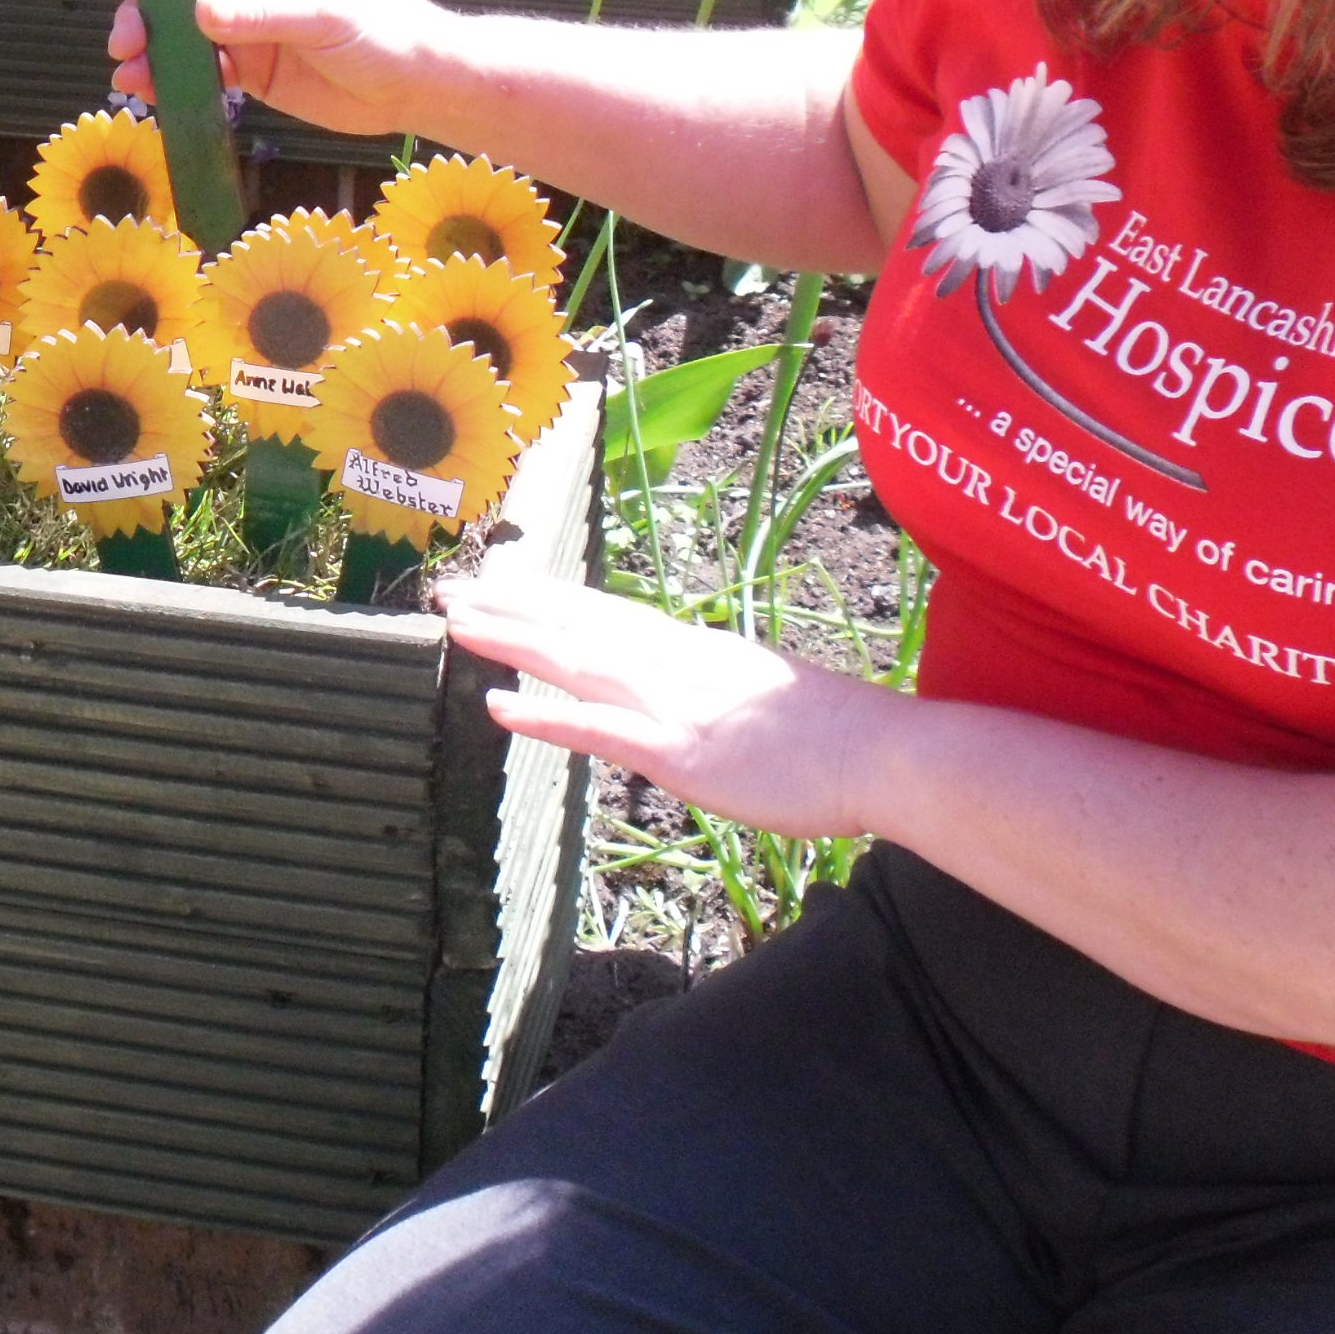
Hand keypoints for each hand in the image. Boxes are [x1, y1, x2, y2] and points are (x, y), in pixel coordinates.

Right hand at [95, 0, 455, 137]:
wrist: (416, 85)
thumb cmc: (381, 29)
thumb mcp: (320, 14)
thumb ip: (258, 13)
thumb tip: (197, 13)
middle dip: (148, 14)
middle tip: (123, 40)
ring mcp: (250, 27)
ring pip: (187, 35)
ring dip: (155, 52)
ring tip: (128, 74)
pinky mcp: (253, 69)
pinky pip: (205, 71)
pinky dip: (176, 81)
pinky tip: (151, 92)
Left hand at [437, 572, 889, 842]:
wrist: (882, 751)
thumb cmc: (836, 733)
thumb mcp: (762, 692)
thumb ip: (716, 688)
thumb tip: (693, 690)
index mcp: (693, 650)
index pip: (606, 613)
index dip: (548, 597)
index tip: (502, 582)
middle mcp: (673, 664)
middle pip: (578, 625)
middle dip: (512, 606)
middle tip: (452, 590)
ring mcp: (672, 705)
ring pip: (574, 662)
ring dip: (511, 641)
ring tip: (457, 623)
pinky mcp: (677, 751)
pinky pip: (596, 730)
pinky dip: (544, 717)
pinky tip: (497, 708)